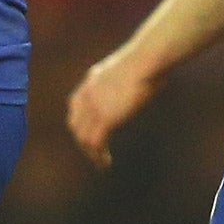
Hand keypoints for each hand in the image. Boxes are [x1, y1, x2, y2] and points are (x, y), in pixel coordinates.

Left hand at [66, 47, 164, 169]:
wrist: (146, 60)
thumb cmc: (148, 60)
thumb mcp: (130, 68)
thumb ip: (128, 78)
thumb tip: (145, 79)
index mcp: (92, 81)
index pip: (75, 107)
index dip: (80, 123)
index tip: (88, 133)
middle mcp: (88, 94)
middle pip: (76, 125)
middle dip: (82, 141)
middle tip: (94, 153)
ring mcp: (95, 107)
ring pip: (84, 138)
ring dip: (91, 153)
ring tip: (101, 162)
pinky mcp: (106, 118)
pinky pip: (96, 143)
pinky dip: (99, 156)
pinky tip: (106, 162)